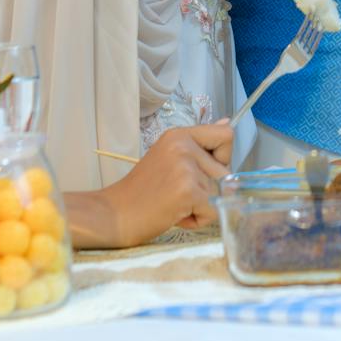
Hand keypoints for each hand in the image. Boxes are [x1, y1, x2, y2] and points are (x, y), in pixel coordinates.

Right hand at [66, 121, 232, 248]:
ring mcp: (186, 167)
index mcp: (179, 135)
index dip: (222, 157)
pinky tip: (176, 215)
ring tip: (176, 205)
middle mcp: (184, 146)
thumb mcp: (168, 158)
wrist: (113, 215)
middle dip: (210, 189)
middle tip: (180, 195)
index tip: (203, 171)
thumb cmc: (141, 192)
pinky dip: (199, 219)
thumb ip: (198, 145)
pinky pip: (214, 209)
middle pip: (226, 170)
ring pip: (221, 192)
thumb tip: (228, 121)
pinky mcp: (188, 190)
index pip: (225, 134)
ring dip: (203, 206)